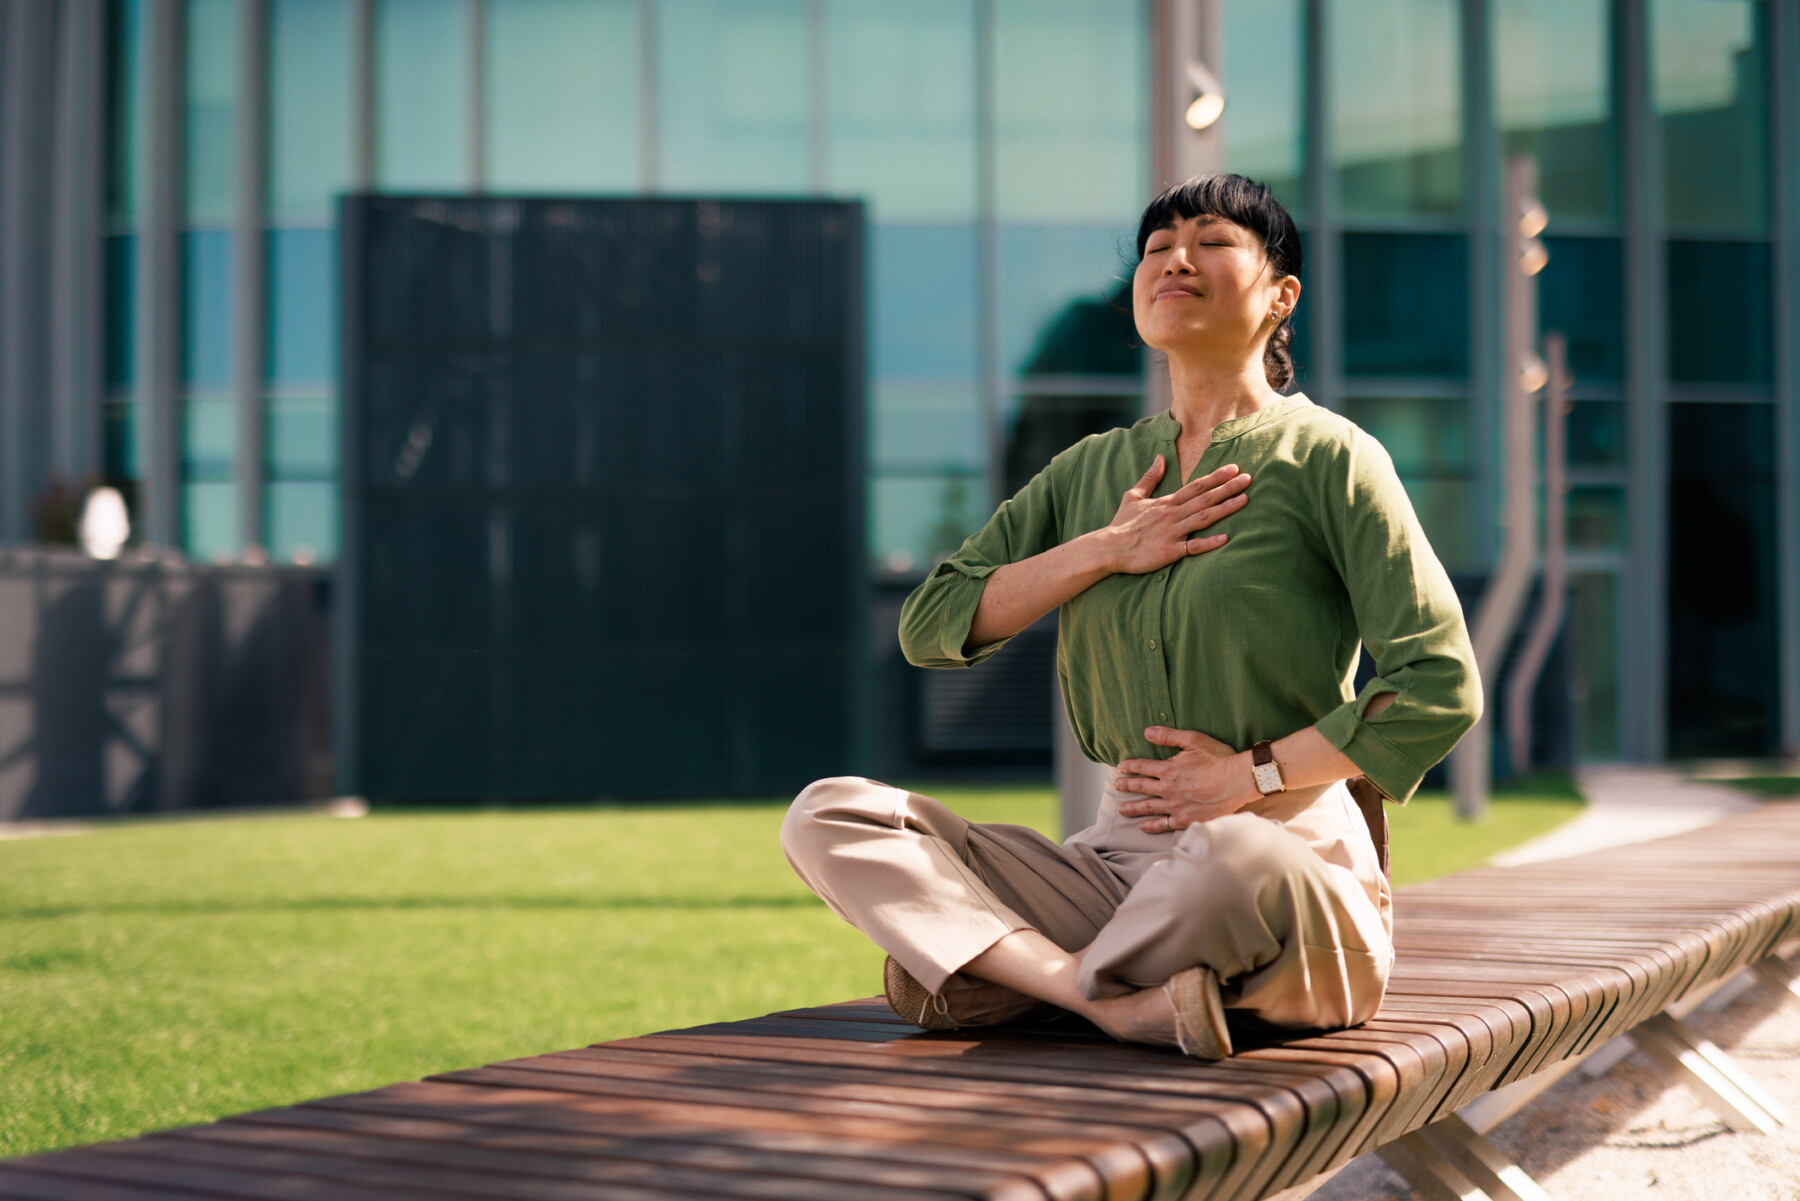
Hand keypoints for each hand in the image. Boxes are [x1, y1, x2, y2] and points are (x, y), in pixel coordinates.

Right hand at [1099, 456, 1250, 575]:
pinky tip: (1226, 538)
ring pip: (1203, 518)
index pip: (1196, 486)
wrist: (1108, 548)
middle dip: (1228, 488)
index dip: (1216, 477)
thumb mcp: (1133, 496)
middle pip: (1205, 498)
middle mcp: (1172, 515)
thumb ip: (1149, 477)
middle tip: (1249, 479)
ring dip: (1225, 508)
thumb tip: (1160, 457)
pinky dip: (1209, 543)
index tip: (1234, 468)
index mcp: (1166, 502)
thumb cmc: (1122, 524)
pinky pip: (1193, 547)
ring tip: (1245, 500)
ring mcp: (1172, 533)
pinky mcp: (1169, 551)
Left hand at [1112, 726, 1257, 832]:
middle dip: (1127, 786)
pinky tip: (1143, 826)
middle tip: (1116, 786)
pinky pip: (1164, 824)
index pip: (1143, 767)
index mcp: (1168, 769)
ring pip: (1149, 807)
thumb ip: (1169, 736)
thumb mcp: (1194, 740)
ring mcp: (1175, 806)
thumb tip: (1147, 732)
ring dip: (1134, 808)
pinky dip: (1152, 826)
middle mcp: (1168, 789)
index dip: (1130, 766)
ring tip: (1122, 810)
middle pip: (1141, 787)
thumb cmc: (1219, 758)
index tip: (1120, 768)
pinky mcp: (1186, 819)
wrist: (1237, 781)